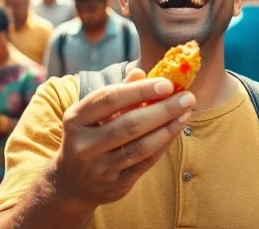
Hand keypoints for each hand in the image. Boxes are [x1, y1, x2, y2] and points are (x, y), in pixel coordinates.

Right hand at [52, 68, 194, 206]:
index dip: (141, 90)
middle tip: (187, 97)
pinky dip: (163, 145)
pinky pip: (145, 163)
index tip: (168, 83)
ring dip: (168, 128)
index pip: (110, 99)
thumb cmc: (88, 137)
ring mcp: (99, 168)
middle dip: (163, 109)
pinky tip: (175, 131)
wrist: (71, 183)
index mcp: (76, 119)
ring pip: (140, 146)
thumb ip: (117, 92)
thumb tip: (141, 72)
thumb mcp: (92, 114)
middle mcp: (84, 145)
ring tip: (186, 113)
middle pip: (129, 124)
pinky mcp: (115, 185)